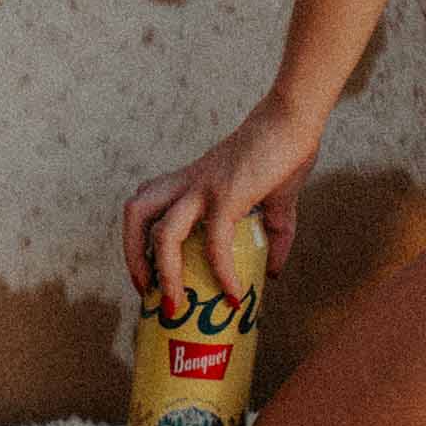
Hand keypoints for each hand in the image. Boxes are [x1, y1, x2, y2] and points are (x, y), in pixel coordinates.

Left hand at [120, 91, 323, 314]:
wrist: (294, 121)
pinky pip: (216, 244)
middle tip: (146, 290)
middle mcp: (189, 183)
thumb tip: (273, 273)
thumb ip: (273, 237)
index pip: (146, 204)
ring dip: (164, 273)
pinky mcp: (228, 197)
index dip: (137, 239)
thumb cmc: (282, 154)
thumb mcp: (275, 203)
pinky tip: (235, 294)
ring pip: (163, 232)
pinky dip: (223, 274)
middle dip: (132, 254)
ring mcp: (205, 189)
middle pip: (136, 213)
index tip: (147, 275)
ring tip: (175, 304)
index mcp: (190, 180)